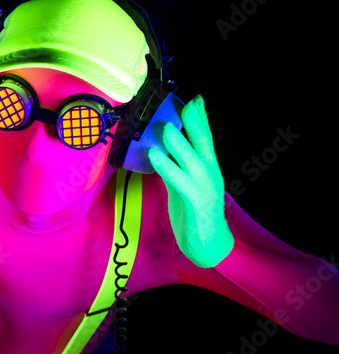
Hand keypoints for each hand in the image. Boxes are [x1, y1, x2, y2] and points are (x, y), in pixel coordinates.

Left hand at [148, 95, 233, 267]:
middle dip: (195, 122)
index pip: (206, 139)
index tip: (195, 100)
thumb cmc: (193, 211)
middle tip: (185, 104)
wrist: (207, 242)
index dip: (201, 119)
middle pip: (202, 142)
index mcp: (208, 167)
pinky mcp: (193, 200)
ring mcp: (203, 186)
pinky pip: (178, 180)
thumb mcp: (184, 184)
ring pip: (190, 159)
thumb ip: (176, 166)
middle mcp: (209, 173)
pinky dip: (166, 166)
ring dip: (177, 142)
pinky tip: (155, 156)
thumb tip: (162, 150)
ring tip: (164, 127)